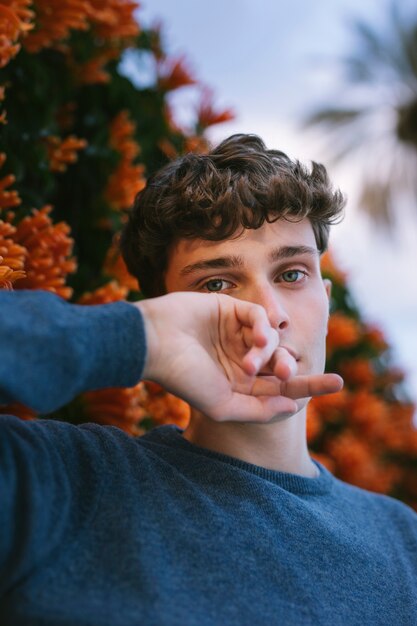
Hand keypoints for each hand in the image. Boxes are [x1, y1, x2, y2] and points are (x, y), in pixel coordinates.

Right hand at [136, 292, 342, 421]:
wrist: (152, 343)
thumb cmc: (184, 377)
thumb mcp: (222, 404)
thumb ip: (258, 409)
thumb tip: (293, 407)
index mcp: (238, 385)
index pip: (279, 387)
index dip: (308, 386)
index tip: (338, 383)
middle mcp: (239, 359)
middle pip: (281, 363)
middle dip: (294, 370)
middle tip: (302, 375)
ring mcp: (234, 334)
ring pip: (271, 340)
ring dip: (270, 352)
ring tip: (250, 363)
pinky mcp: (229, 309)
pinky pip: (259, 316)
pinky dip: (263, 327)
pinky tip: (256, 338)